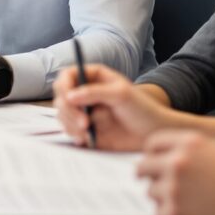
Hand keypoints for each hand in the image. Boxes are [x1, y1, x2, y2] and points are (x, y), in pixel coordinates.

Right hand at [53, 65, 175, 150]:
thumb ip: (95, 92)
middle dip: (69, 111)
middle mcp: (86, 93)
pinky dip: (75, 135)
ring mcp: (84, 111)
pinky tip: (88, 138)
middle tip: (84, 123)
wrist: (154, 134)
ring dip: (71, 124)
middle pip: (61, 97)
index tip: (68, 98)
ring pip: (63, 115)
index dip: (64, 86)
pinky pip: (70, 131)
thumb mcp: (121, 95)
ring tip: (89, 132)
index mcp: (94, 77)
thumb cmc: (143, 109)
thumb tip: (69, 96)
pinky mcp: (85, 129)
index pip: (68, 76)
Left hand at [134, 131, 214, 214]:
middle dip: (150, 174)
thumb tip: (171, 149)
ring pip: (151, 191)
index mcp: (189, 143)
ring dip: (162, 196)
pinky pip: (158, 212)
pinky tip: (187, 213)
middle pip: (143, 166)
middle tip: (157, 181)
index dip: (153, 153)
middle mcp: (177, 162)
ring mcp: (174, 188)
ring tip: (184, 200)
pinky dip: (169, 214)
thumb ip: (193, 145)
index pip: (152, 143)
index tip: (154, 160)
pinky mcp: (174, 212)